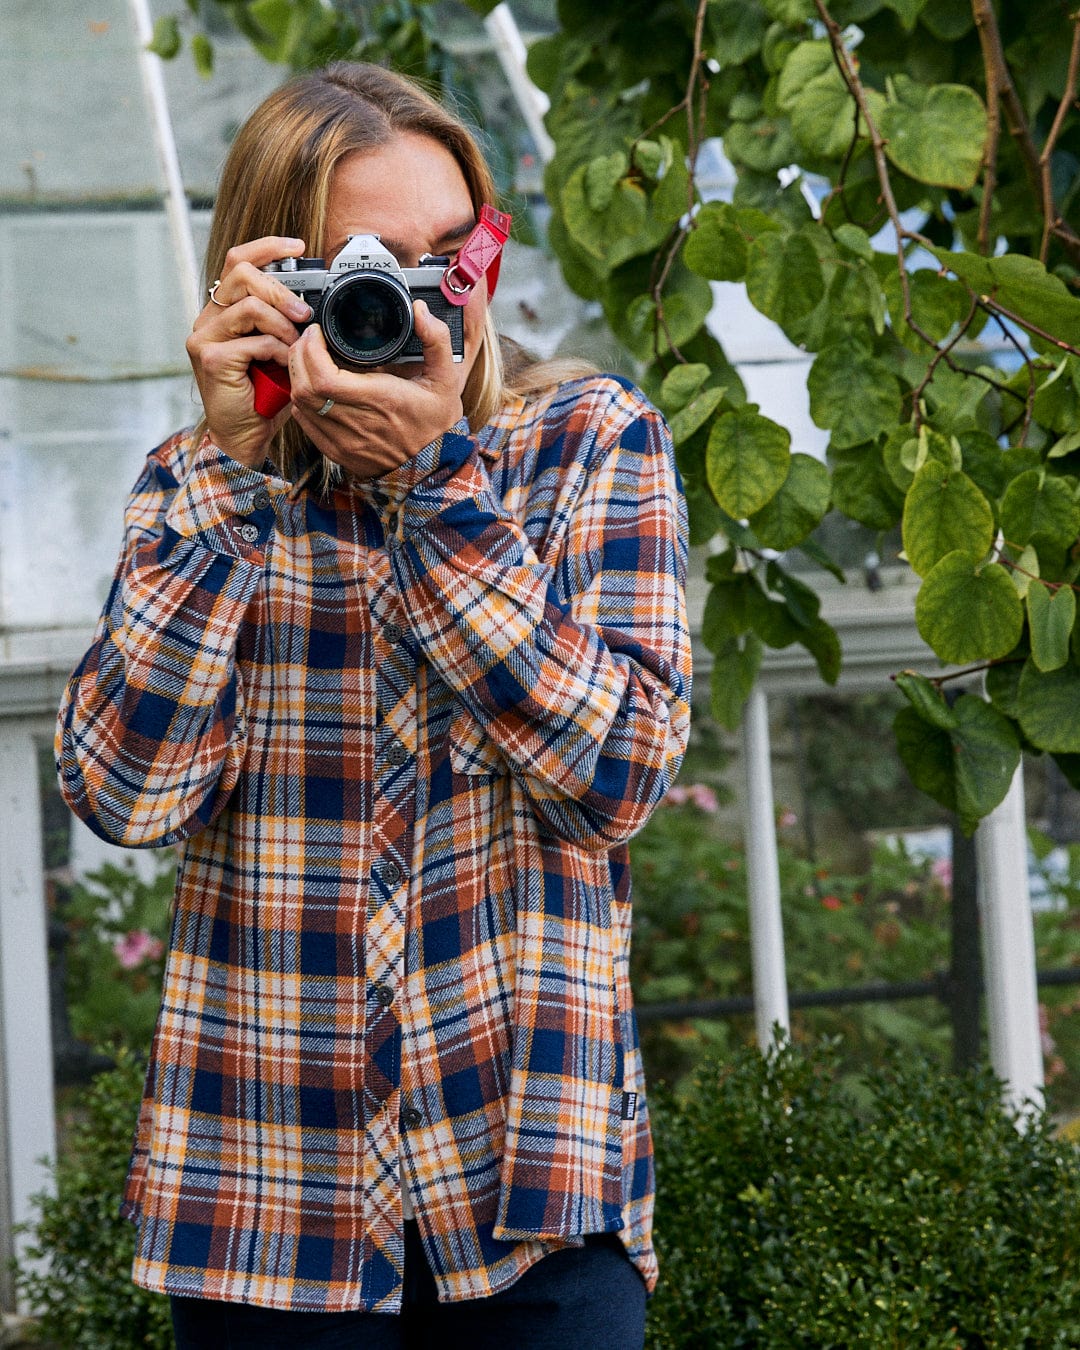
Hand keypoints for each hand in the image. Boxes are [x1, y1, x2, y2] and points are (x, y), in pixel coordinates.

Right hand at [185, 237, 313, 467]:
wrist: (245, 436)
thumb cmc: (264, 396)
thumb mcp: (279, 350)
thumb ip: (285, 323)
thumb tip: (312, 301)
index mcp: (222, 311)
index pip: (237, 260)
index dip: (267, 247)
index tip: (299, 246)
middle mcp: (208, 319)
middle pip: (241, 273)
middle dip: (279, 288)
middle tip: (303, 312)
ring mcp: (205, 337)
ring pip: (249, 306)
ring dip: (282, 323)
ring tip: (295, 343)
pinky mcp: (212, 358)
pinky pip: (254, 340)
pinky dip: (277, 351)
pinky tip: (283, 365)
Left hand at [287, 300, 465, 480]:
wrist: (432, 467)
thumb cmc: (437, 424)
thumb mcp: (447, 379)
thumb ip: (436, 341)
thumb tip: (420, 310)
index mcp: (381, 400)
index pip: (325, 378)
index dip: (311, 350)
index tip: (318, 332)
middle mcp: (358, 423)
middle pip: (305, 388)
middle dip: (299, 356)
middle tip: (310, 340)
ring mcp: (344, 440)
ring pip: (299, 404)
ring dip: (298, 376)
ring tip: (310, 359)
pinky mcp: (337, 452)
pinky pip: (304, 423)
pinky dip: (302, 401)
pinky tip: (314, 388)